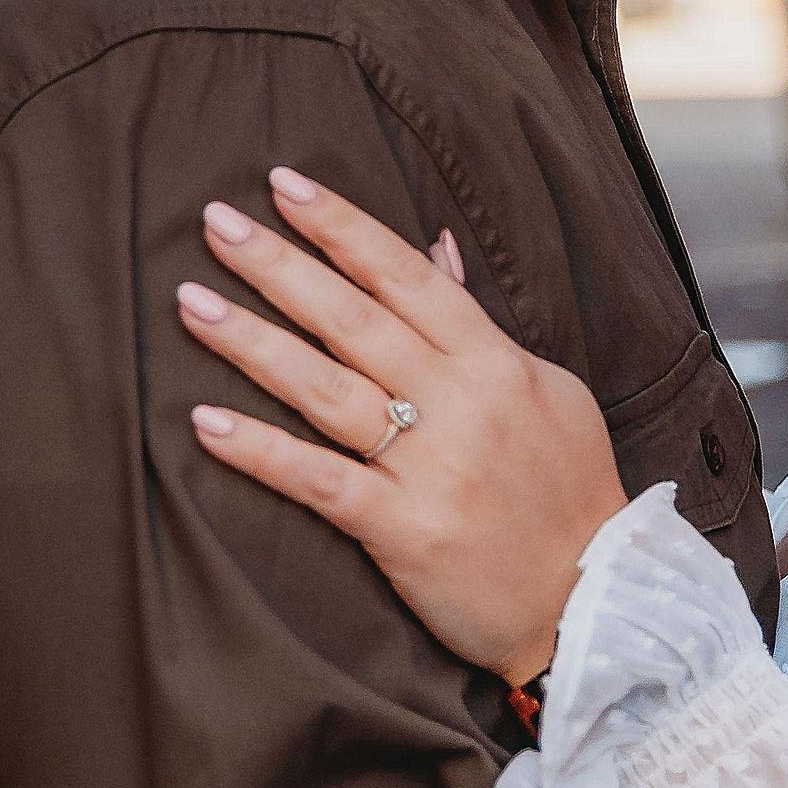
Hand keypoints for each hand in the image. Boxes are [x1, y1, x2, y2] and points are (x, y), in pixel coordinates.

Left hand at [180, 169, 629, 685]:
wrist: (594, 603)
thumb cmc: (570, 494)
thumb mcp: (548, 390)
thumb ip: (480, 322)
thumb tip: (437, 246)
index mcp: (495, 362)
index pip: (406, 276)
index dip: (342, 226)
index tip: (283, 185)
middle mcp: (460, 404)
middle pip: (354, 318)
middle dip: (281, 265)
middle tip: (216, 224)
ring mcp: (431, 466)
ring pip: (327, 388)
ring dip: (253, 343)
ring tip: (192, 304)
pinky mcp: (405, 530)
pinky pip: (320, 480)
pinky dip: (261, 451)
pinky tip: (206, 422)